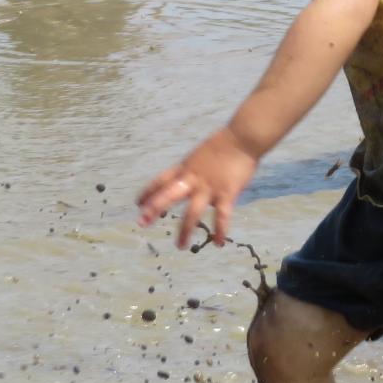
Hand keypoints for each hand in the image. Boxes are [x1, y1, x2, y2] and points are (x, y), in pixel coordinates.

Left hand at [137, 126, 257, 249]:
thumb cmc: (226, 142)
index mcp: (186, 167)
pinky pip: (222, 216)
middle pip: (169, 195)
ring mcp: (209, 188)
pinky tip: (218, 242)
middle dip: (154, 209)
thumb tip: (193, 180)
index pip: (161, 180)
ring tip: (181, 246)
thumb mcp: (202, 153)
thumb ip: (195, 169)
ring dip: (185, 231)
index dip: (149, 192)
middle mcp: (193, 179)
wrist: (243, 137)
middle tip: (142, 223)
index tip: (138, 203)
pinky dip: (220, 230)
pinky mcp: (226, 193)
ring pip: (192, 213)